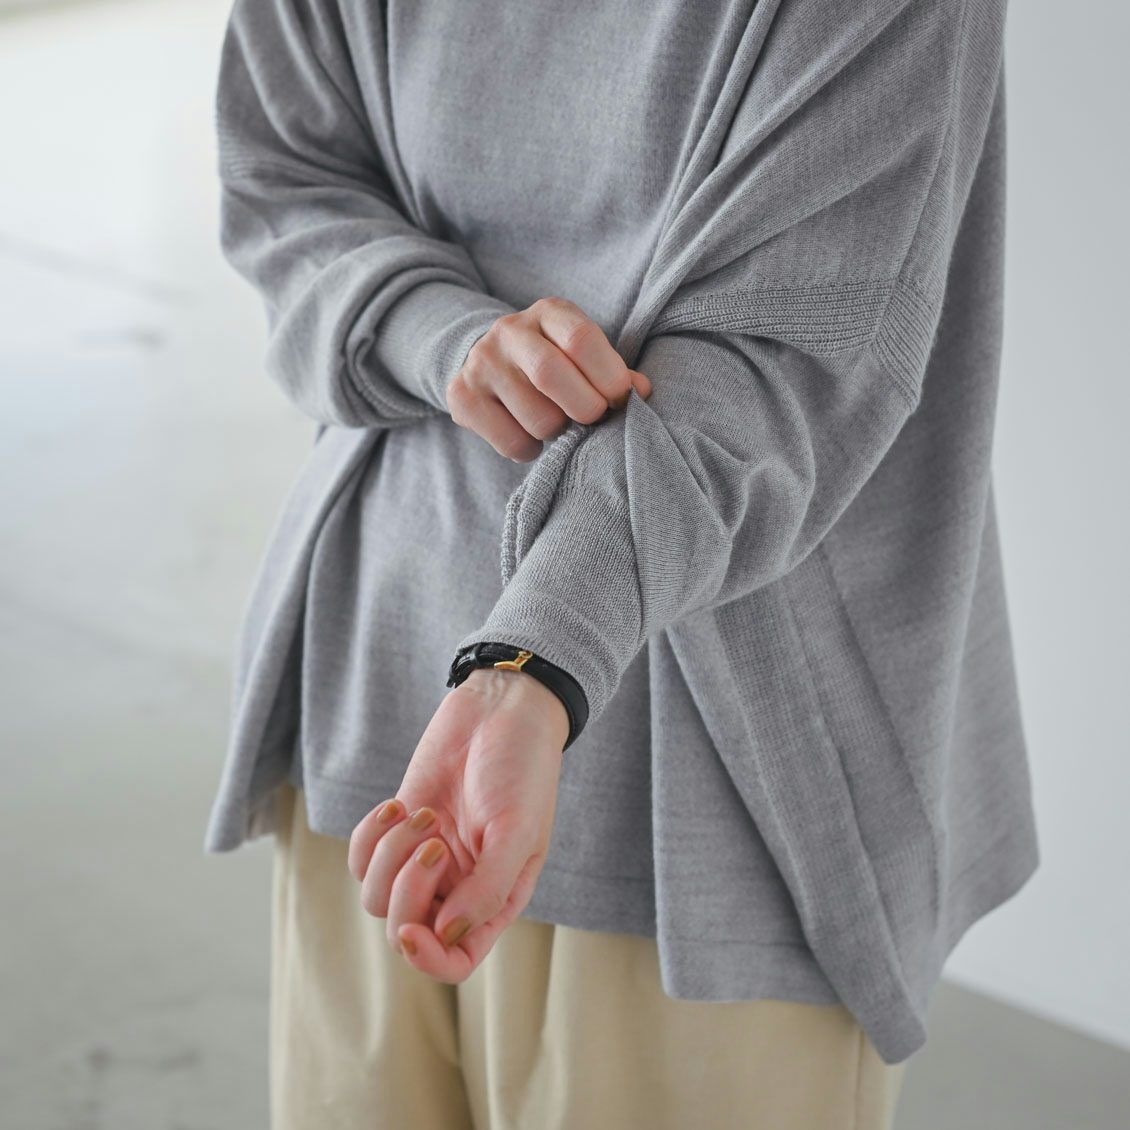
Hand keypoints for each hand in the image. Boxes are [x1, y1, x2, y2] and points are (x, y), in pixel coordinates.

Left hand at [347, 666, 567, 980]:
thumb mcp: (517, 832)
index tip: (412, 930)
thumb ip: (487, 891)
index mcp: (494, 899)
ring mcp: (424, 859)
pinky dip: (371, 836)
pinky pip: (361, 859)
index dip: (427, 959)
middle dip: (407, 891)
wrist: (501, 710)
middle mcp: (457, 888)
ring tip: (423, 813)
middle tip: (434, 841)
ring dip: (391, 856)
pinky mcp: (398, 829)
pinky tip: (398, 806)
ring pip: (377, 896)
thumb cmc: (522, 769)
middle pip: (406, 929)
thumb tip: (445, 933)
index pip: (455, 960)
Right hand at [446, 295, 652, 461]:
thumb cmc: (553, 363)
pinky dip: (531, 450)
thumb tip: (642, 391)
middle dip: (585, 409)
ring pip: (535, 417)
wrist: (489, 361)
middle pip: (550, 374)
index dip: (609, 377)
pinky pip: (511, 441)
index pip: (581, 339)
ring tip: (557, 425)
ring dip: (557, 434)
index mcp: (549, 313)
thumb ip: (613, 372)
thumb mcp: (583, 356)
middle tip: (592, 419)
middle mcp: (509, 331)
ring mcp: (481, 363)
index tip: (619, 401)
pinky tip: (530, 437)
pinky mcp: (461, 396)